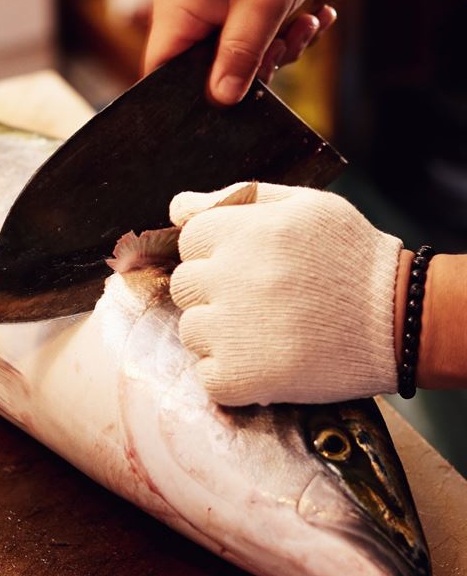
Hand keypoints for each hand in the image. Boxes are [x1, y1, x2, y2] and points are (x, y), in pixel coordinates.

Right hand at [143, 0, 335, 103]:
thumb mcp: (262, 7)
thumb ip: (239, 58)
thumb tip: (220, 101)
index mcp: (176, 11)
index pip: (161, 74)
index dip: (191, 96)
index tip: (233, 98)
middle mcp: (182, 10)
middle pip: (204, 70)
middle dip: (252, 68)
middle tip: (286, 47)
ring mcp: (204, 5)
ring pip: (233, 55)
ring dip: (275, 48)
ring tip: (305, 23)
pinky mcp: (226, 1)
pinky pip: (247, 34)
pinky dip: (279, 31)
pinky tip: (308, 14)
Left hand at [169, 182, 402, 404]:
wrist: (398, 320)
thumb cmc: (351, 256)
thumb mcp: (305, 206)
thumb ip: (238, 198)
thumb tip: (176, 207)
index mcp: (247, 231)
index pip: (190, 239)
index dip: (218, 252)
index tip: (251, 266)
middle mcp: (234, 276)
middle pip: (184, 285)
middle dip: (214, 292)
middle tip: (261, 300)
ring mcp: (234, 330)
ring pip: (191, 331)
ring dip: (220, 334)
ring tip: (268, 331)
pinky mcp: (241, 377)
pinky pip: (206, 375)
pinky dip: (230, 374)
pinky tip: (267, 361)